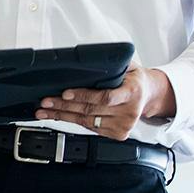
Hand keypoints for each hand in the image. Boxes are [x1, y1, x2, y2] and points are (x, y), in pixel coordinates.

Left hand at [33, 67, 174, 140]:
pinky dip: (72, 121)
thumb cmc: (134, 78)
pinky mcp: (118, 134)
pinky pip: (90, 128)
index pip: (106, 97)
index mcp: (133, 92)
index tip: (65, 93)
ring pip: (87, 121)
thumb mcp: (128, 66)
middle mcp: (130, 112)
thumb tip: (91, 57)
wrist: (149, 95)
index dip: (84, 96)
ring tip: (44, 111)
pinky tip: (58, 116)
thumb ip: (113, 64)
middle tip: (45, 102)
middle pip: (91, 110)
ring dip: (62, 116)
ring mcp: (124, 125)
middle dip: (64, 106)